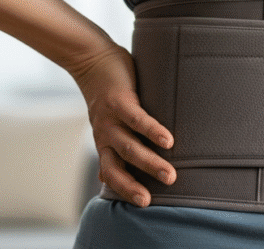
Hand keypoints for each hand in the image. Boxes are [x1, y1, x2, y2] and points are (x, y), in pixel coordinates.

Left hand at [64, 44, 175, 206]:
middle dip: (134, 184)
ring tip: (171, 175)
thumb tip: (105, 178)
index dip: (125, 188)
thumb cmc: (108, 93)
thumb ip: (111, 147)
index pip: (113, 172)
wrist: (92, 59)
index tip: (143, 204)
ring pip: (129, 147)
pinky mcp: (119, 100)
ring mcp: (111, 118)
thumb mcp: (107, 124)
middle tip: (152, 201)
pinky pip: (136, 120)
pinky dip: (152, 131)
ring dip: (149, 163)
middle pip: (120, 164)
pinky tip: (168, 141)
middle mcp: (106, 134)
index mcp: (105, 141)